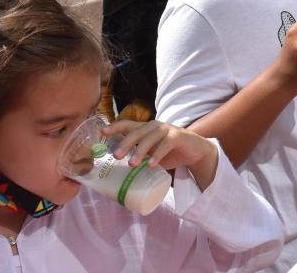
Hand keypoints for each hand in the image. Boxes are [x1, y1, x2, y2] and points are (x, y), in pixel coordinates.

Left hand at [102, 119, 216, 171]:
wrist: (195, 151)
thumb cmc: (170, 152)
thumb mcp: (152, 153)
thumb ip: (139, 157)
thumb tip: (118, 173)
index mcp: (146, 129)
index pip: (128, 125)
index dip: (115, 127)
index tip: (102, 132)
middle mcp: (155, 126)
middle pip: (137, 132)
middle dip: (125, 143)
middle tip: (116, 155)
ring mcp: (167, 129)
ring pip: (150, 138)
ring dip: (140, 151)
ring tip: (132, 164)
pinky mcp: (178, 136)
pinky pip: (166, 144)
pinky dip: (158, 154)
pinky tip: (152, 164)